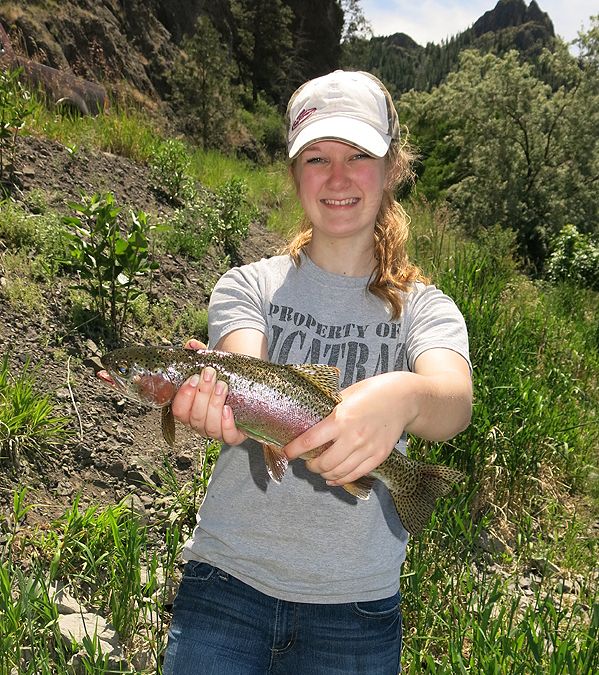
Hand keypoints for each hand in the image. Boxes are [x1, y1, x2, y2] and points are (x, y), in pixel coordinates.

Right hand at [170, 338, 247, 444]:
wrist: (245, 381)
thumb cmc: (223, 374)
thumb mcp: (211, 364)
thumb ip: (199, 354)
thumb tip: (191, 344)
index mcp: (189, 410)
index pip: (178, 411)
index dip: (184, 396)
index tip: (194, 377)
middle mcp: (200, 423)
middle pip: (195, 418)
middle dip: (202, 395)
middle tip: (210, 375)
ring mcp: (216, 430)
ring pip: (210, 427)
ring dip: (214, 405)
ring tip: (222, 386)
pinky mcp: (234, 435)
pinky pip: (228, 437)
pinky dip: (227, 424)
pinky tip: (228, 409)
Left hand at [283, 373, 410, 486]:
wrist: (404, 398)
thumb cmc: (372, 392)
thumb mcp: (346, 395)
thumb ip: (329, 412)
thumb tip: (310, 423)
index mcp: (340, 419)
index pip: (309, 442)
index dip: (293, 450)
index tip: (286, 452)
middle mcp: (353, 437)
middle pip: (323, 463)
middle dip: (310, 465)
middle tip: (307, 460)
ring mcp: (367, 449)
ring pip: (338, 473)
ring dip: (324, 473)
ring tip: (319, 468)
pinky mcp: (378, 457)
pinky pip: (355, 475)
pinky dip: (340, 479)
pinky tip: (333, 477)